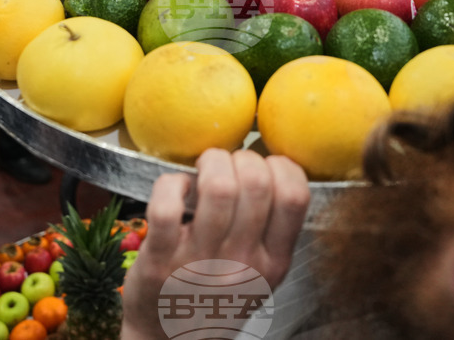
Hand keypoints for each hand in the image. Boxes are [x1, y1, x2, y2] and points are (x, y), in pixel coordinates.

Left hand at [120, 149, 309, 339]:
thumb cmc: (218, 297)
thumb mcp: (261, 275)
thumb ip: (272, 231)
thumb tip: (275, 168)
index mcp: (273, 263)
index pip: (295, 198)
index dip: (282, 166)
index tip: (266, 164)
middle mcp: (242, 263)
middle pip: (256, 184)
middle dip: (243, 157)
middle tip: (229, 163)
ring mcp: (200, 262)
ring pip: (217, 188)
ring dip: (211, 162)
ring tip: (204, 167)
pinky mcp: (158, 261)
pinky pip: (166, 206)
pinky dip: (172, 183)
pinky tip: (177, 187)